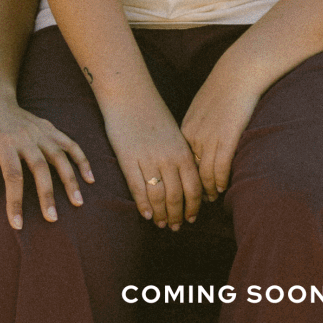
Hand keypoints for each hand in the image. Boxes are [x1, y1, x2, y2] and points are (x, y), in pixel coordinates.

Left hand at [0, 89, 94, 228]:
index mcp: (3, 142)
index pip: (12, 175)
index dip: (15, 201)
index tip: (18, 225)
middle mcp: (25, 136)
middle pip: (40, 167)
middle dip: (47, 194)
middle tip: (52, 219)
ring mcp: (40, 131)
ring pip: (60, 156)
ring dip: (70, 179)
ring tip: (78, 202)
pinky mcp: (49, 128)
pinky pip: (70, 144)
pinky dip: (81, 159)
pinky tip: (90, 178)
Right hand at [101, 94, 201, 229]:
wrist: (130, 96)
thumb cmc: (153, 114)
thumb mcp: (175, 135)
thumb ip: (181, 156)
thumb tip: (187, 180)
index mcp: (183, 152)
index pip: (194, 188)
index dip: (194, 207)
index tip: (192, 218)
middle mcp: (169, 159)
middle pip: (177, 197)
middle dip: (178, 215)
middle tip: (176, 227)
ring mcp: (148, 160)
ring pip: (158, 197)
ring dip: (161, 215)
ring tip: (161, 224)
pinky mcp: (128, 160)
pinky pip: (138, 189)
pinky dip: (143, 205)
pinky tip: (146, 215)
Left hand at [180, 68, 263, 201]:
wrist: (238, 73)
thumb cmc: (223, 89)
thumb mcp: (202, 108)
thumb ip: (198, 127)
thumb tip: (200, 143)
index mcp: (186, 130)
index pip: (180, 163)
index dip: (182, 179)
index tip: (184, 191)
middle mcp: (194, 136)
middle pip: (189, 172)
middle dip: (190, 191)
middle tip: (195, 203)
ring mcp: (210, 138)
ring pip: (204, 173)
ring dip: (207, 190)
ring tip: (210, 200)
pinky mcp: (226, 138)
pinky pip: (220, 167)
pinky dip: (219, 181)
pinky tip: (222, 188)